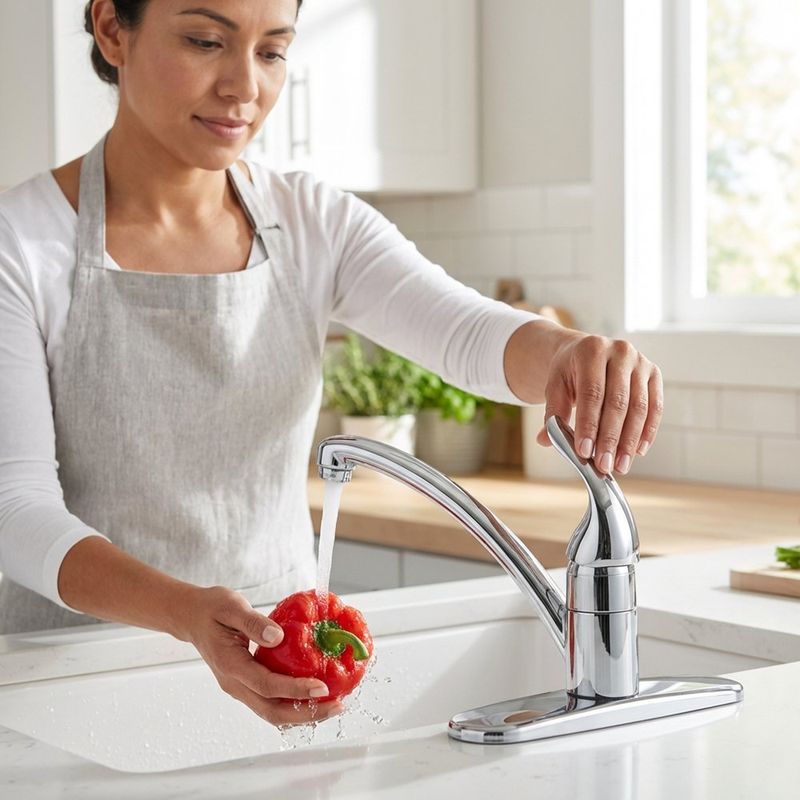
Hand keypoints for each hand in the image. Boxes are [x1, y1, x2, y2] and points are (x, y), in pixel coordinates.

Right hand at [174, 585, 344, 725]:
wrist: (192, 617)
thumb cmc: (211, 609)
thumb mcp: (231, 606)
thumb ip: (253, 622)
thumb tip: (278, 637)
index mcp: (231, 665)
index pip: (267, 686)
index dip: (295, 689)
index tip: (322, 687)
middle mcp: (235, 683)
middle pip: (272, 711)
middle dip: (306, 714)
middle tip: (336, 705)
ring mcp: (240, 687)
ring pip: (272, 712)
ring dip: (303, 713)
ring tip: (332, 704)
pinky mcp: (246, 685)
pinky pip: (271, 701)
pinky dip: (294, 703)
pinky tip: (314, 694)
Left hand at [534, 332, 662, 474]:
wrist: (588, 352)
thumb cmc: (571, 372)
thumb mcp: (556, 386)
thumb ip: (553, 412)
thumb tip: (546, 440)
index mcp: (591, 350)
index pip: (591, 393)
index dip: (589, 424)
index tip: (584, 452)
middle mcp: (620, 352)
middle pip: (617, 402)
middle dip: (610, 438)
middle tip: (603, 465)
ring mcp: (641, 362)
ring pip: (639, 407)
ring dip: (629, 441)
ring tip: (620, 465)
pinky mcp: (654, 374)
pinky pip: (655, 407)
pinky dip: (647, 432)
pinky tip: (638, 451)